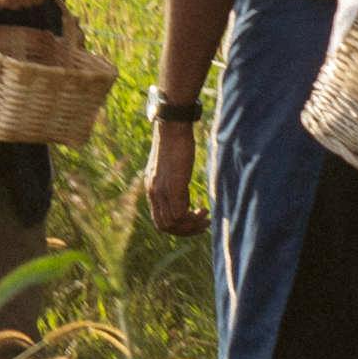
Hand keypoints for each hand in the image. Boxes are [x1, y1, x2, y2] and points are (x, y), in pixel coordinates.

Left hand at [145, 115, 207, 234]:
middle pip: (164, 226)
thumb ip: (174, 185)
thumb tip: (184, 199)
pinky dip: (193, 218)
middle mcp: (154, 192)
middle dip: (185, 231)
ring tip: (206, 218)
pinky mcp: (173, 186)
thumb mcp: (171, 169)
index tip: (192, 221)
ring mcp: (162, 190)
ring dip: (191, 226)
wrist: (172, 127)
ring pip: (172, 224)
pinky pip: (179, 214)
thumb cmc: (175, 144)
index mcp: (152, 189)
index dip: (176, 227)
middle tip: (202, 225)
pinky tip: (204, 210)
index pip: (159, 220)